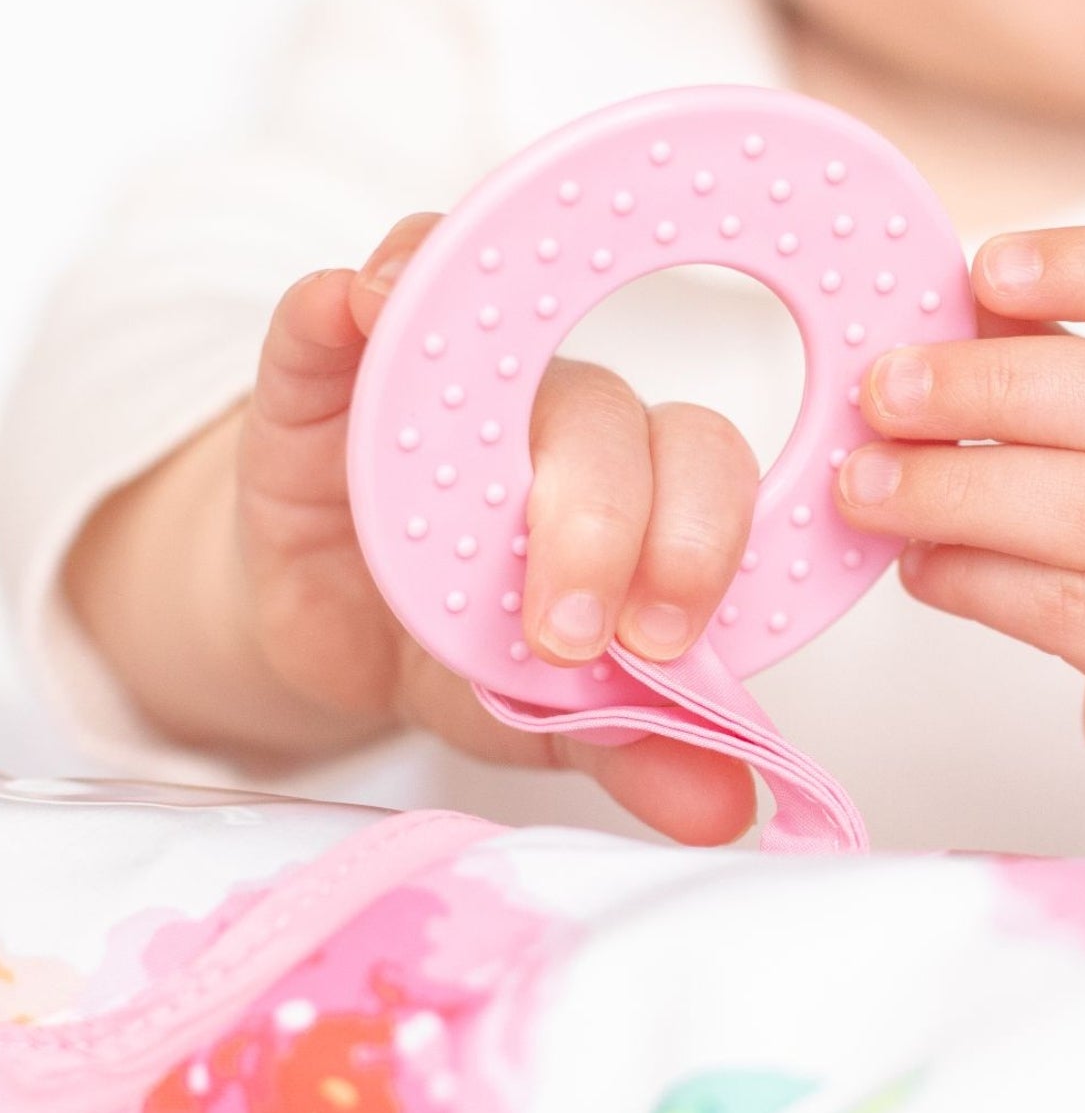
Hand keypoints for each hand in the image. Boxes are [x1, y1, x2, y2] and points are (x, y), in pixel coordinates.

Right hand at [75, 216, 761, 843]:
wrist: (341, 638)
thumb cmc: (476, 651)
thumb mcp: (554, 716)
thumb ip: (642, 746)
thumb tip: (731, 808)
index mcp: (642, 488)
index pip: (705, 475)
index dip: (700, 545)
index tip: (668, 645)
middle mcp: (558, 417)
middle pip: (610, 421)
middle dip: (600, 523)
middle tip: (565, 633)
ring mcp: (444, 381)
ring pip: (488, 343)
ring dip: (480, 383)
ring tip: (454, 450)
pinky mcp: (325, 376)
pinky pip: (334, 319)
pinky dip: (341, 304)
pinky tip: (349, 308)